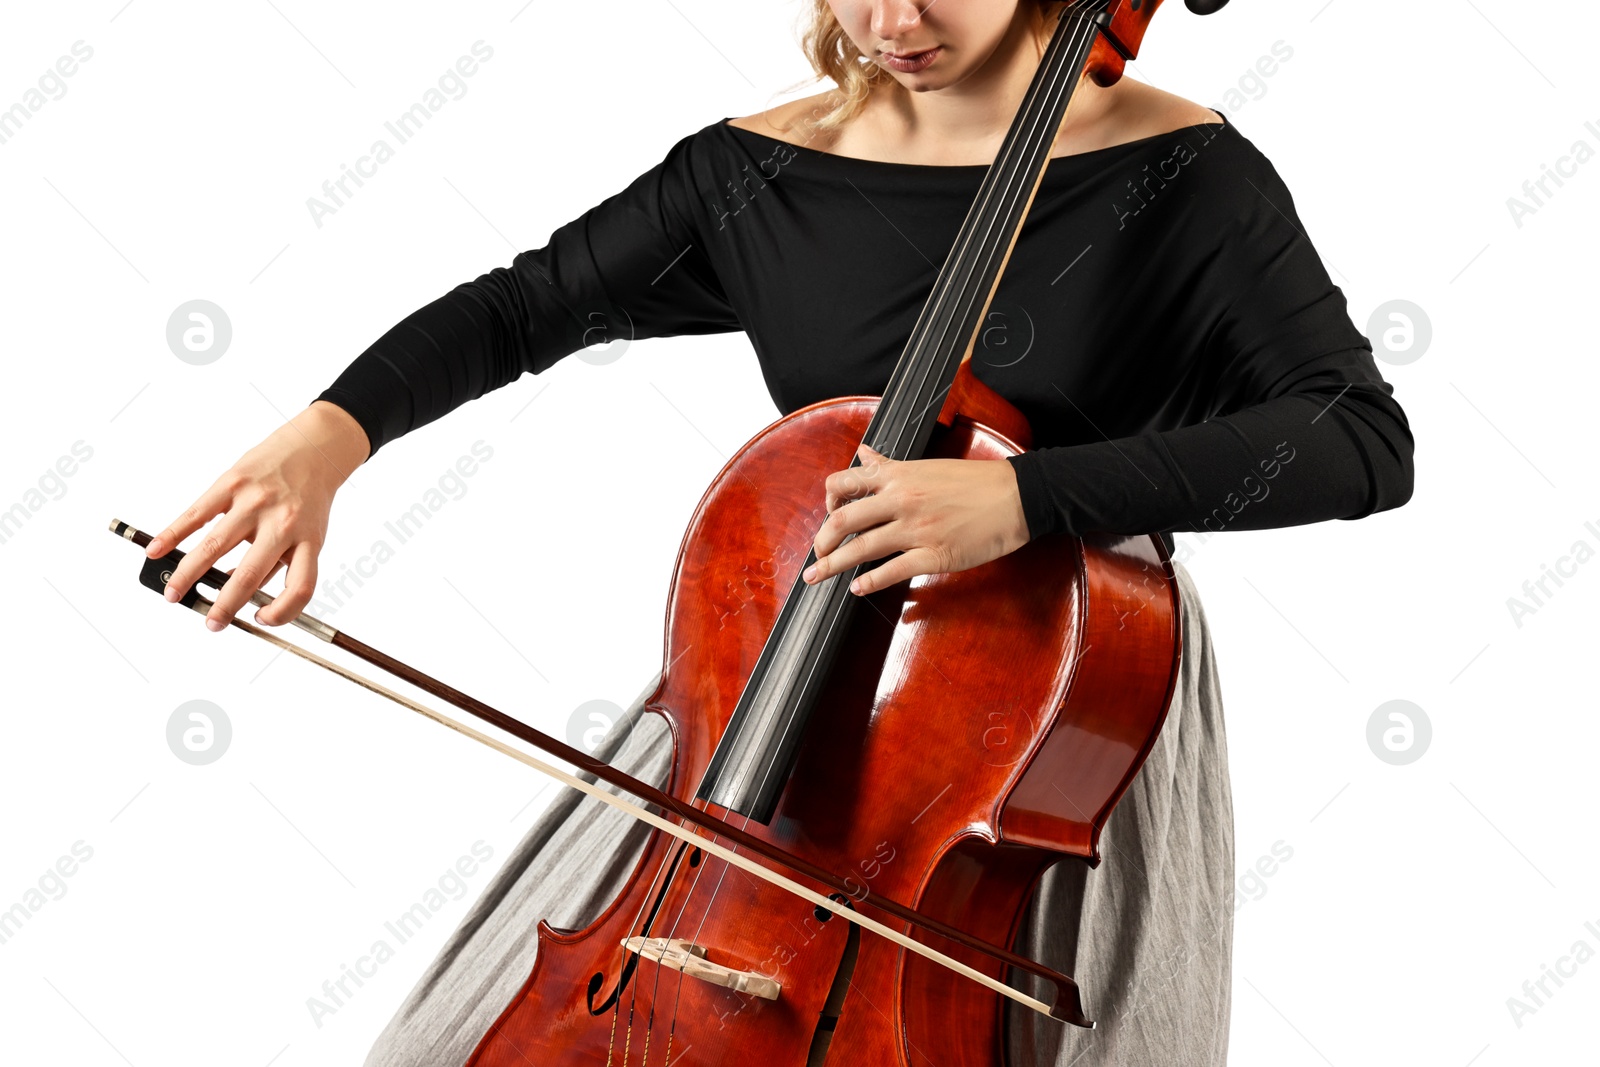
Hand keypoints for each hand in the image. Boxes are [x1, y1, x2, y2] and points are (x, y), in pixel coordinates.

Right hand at [145, 401, 369, 630]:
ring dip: (188, 575)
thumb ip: (278, 563)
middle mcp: (282, 523)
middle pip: (250, 574)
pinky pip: (197, 514)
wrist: (315, 448)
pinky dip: (173, 534)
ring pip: (215, 547)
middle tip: (210, 623)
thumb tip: (234, 589)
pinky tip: (156, 550)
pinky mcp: (232, 483)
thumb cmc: (308, 499)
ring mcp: (255, 502)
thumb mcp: (308, 533)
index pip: (300, 587)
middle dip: (225, 605)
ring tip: (173, 594)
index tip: (260, 620)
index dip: (282, 612)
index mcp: (308, 540)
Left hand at [803, 443, 1030, 596]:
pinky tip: (857, 589)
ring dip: (832, 565)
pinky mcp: (934, 554)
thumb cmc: (975, 481)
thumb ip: (889, 466)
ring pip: (862, 548)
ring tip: (815, 577)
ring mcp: (916, 529)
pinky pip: (893, 570)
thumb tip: (864, 455)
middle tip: (816, 554)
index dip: (829, 501)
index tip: (829, 514)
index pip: (844, 483)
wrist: (1017, 496)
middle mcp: (901, 501)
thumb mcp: (926, 466)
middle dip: (823, 540)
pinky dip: (869, 582)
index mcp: (898, 477)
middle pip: (844, 520)